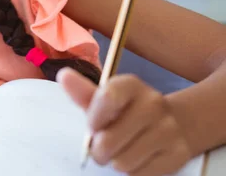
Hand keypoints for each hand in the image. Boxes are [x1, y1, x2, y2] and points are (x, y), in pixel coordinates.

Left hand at [57, 68, 192, 175]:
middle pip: (109, 141)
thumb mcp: (105, 98)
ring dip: (116, 161)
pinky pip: (140, 174)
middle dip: (98, 150)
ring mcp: (168, 129)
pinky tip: (138, 158)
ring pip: (123, 162)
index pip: (107, 98)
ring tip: (121, 151)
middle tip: (103, 146)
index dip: (94, 119)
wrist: (175, 122)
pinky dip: (134, 171)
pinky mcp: (178, 154)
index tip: (92, 127)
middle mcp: (153, 103)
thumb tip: (63, 76)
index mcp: (131, 85)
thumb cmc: (127, 111)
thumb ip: (83, 92)